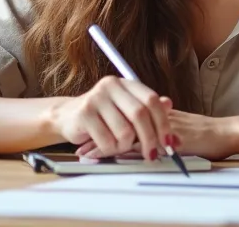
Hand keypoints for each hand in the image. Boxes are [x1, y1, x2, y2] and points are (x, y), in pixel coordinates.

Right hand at [49, 76, 173, 160]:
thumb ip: (148, 111)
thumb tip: (172, 114)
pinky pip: (107, 141)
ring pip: (124, 131)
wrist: (67, 117)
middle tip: (152, 155)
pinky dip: (110, 150)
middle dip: (150, 139)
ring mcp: (96, 98)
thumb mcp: (126, 111)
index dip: (163, 123)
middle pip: (140, 115)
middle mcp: (111, 86)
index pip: (151, 100)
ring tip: (116, 145)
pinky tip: (103, 146)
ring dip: (124, 147)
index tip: (169, 143)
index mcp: (125, 83)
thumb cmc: (102, 116)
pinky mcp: (84, 114)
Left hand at [76, 100, 238, 161]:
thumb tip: (149, 130)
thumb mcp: (181, 125)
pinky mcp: (165, 138)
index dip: (107, 125)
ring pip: (125, 134)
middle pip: (120, 123)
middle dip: (99, 135)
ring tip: (86, 154)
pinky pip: (140, 145)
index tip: (89, 133)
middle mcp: (154, 116)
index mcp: (156, 112)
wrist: (225, 133)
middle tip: (80, 145)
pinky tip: (110, 159)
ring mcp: (159, 126)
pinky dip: (122, 153)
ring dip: (105, 145)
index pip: (125, 116)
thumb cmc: (205, 132)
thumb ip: (163, 123)